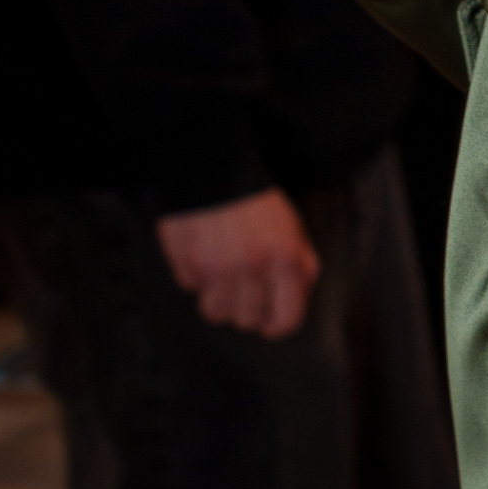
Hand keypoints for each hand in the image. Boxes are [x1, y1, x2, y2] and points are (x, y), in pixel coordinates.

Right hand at [155, 188, 319, 338]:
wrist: (212, 165)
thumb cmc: (255, 197)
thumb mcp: (291, 224)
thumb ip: (300, 261)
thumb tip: (300, 292)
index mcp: (283, 258)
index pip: (287, 320)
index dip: (278, 323)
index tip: (271, 317)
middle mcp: (251, 268)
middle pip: (248, 321)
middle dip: (247, 307)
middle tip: (245, 286)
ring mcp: (216, 269)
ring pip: (217, 313)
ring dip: (219, 297)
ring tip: (222, 272)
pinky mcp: (187, 264)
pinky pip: (192, 288)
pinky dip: (196, 277)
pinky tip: (203, 252)